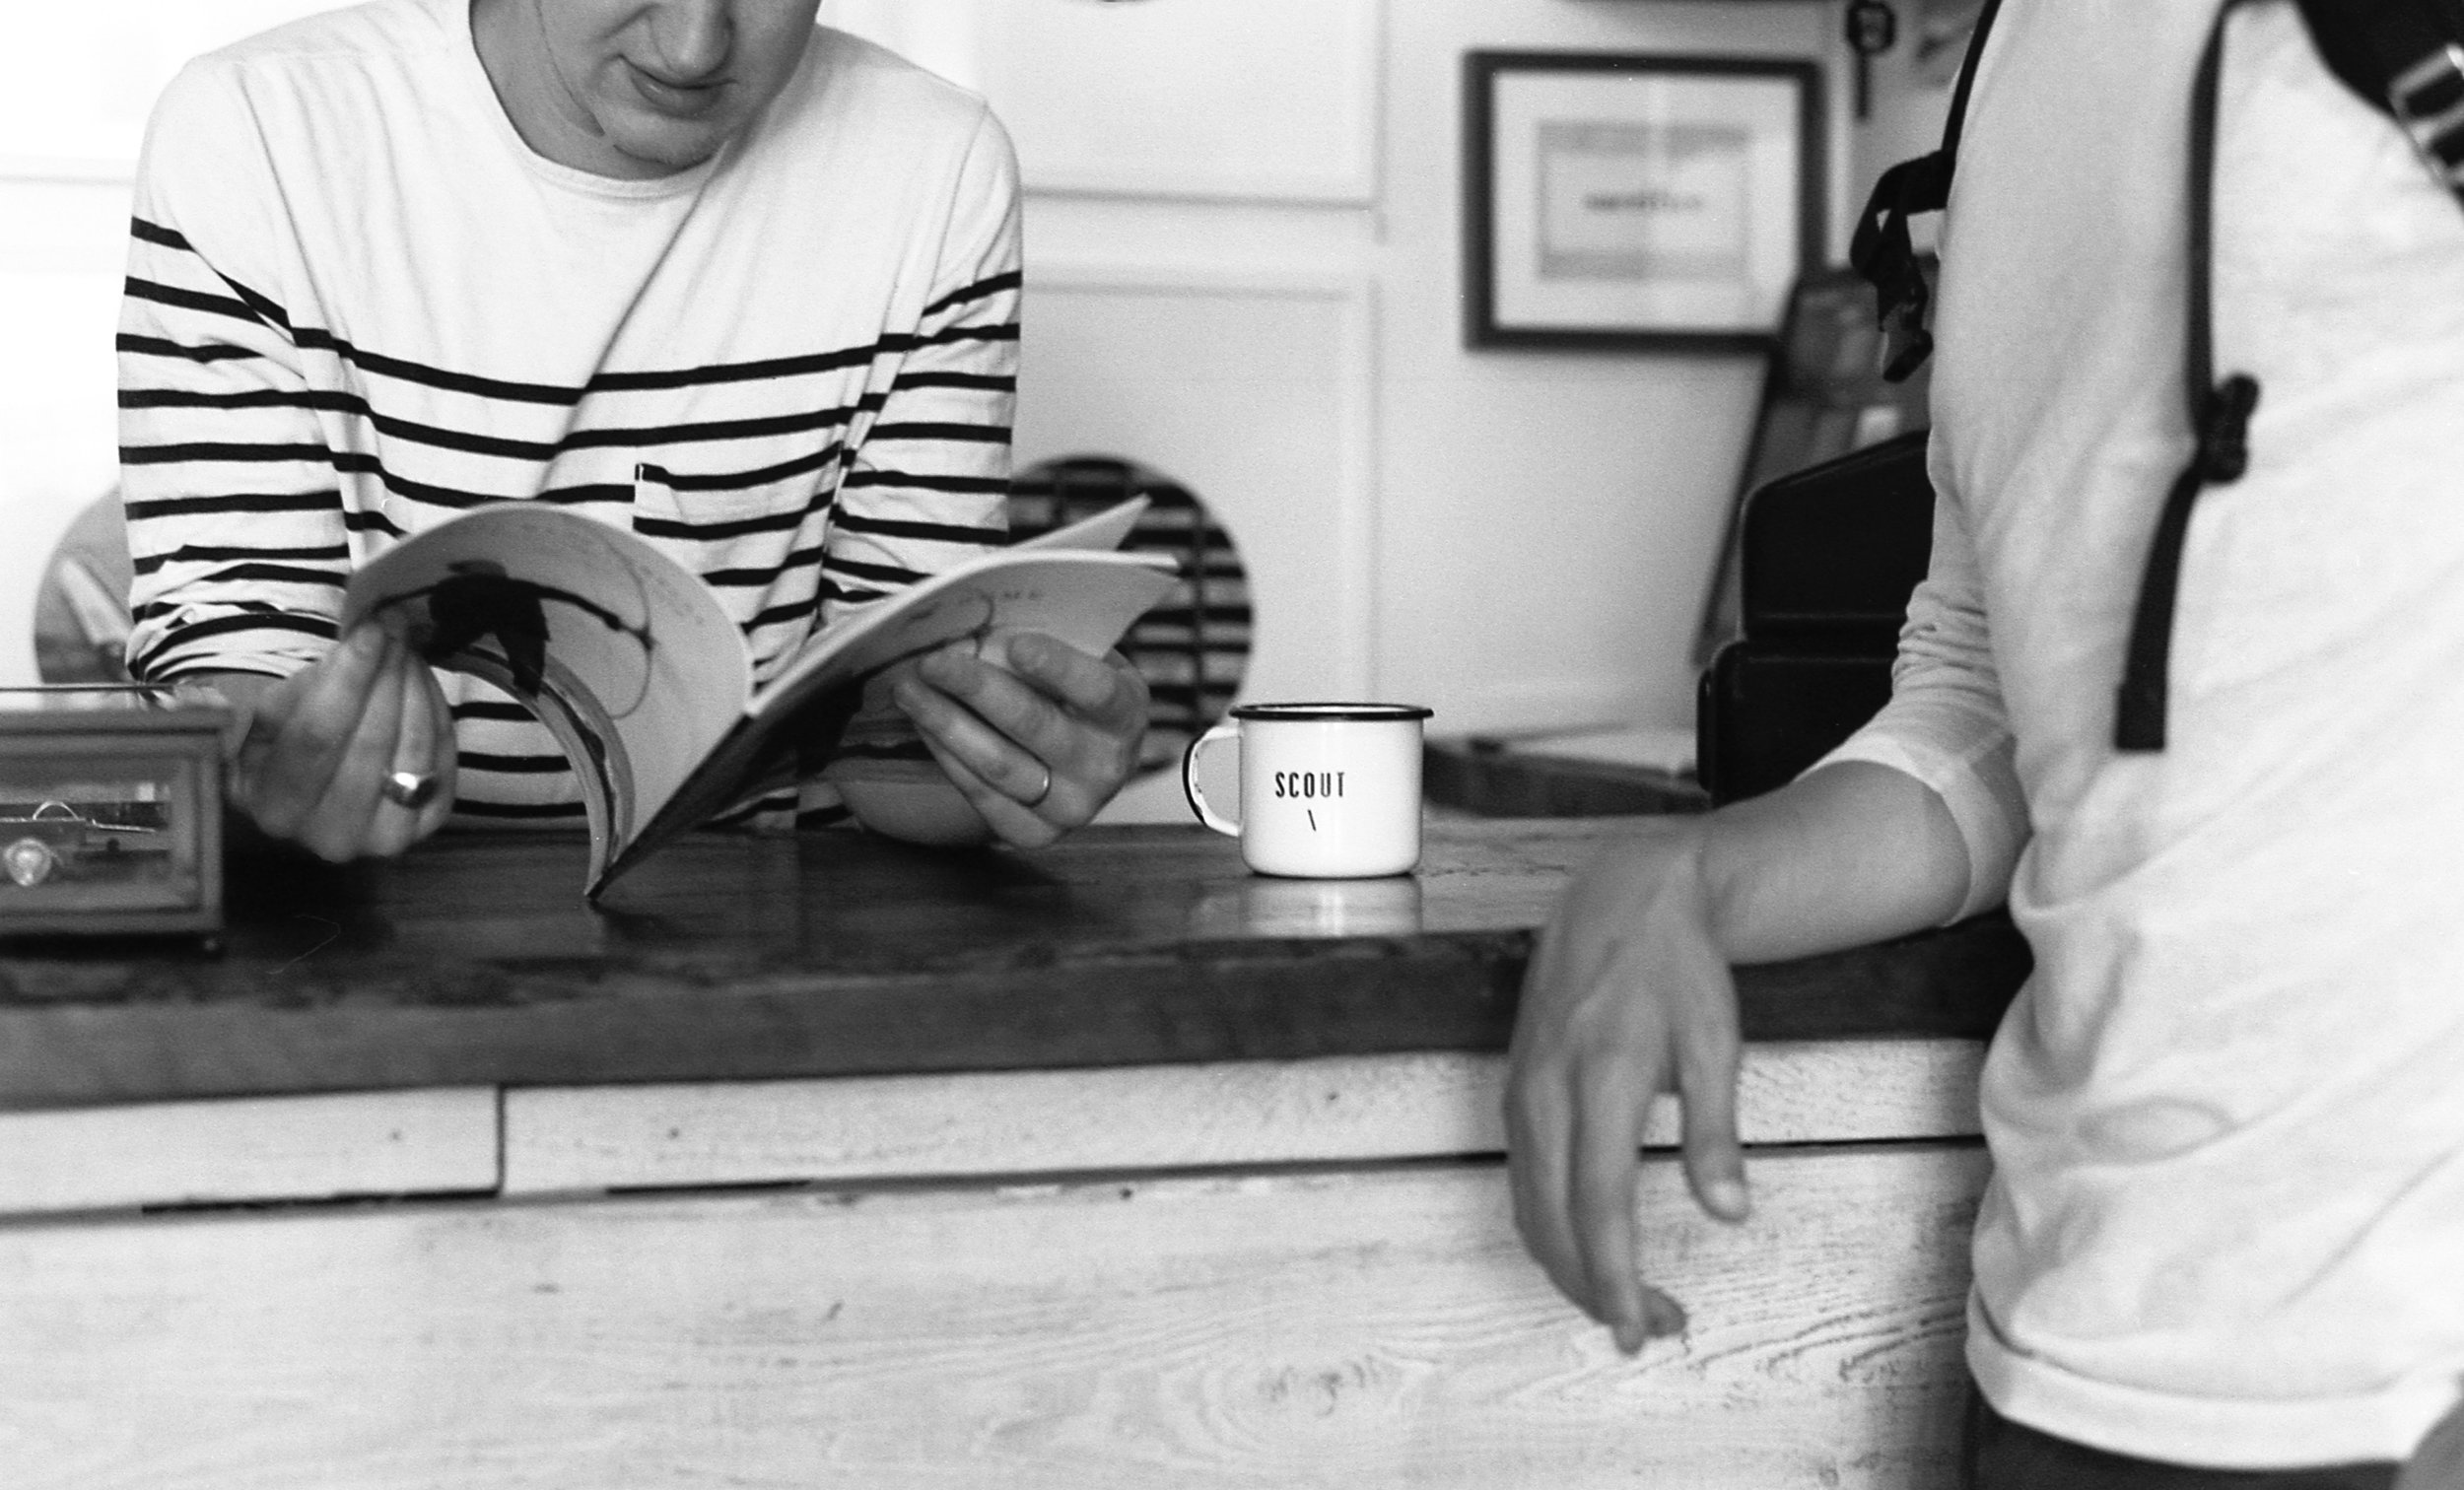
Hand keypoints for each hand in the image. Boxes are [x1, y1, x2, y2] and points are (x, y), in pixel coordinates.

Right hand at [220, 626, 457, 861]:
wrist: (324, 780)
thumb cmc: (290, 736)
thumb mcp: (277, 711)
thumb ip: (309, 684)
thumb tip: (362, 636)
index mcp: (273, 808)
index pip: (317, 737)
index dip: (347, 679)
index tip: (368, 630)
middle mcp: (329, 837)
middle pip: (370, 744)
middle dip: (386, 675)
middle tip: (395, 627)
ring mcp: (382, 838)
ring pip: (412, 751)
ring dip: (414, 688)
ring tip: (407, 646)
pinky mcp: (426, 826)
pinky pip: (443, 761)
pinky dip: (436, 714)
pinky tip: (421, 680)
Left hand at [888, 631, 1149, 847]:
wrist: (1087, 757)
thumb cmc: (1074, 691)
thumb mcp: (1080, 658)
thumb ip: (1045, 644)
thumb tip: (978, 627)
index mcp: (1126, 713)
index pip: (1096, 690)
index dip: (1058, 667)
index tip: (1015, 644)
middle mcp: (1106, 767)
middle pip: (1034, 725)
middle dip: (976, 689)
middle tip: (932, 662)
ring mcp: (1072, 807)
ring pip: (998, 764)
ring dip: (945, 723)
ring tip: (909, 690)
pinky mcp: (1034, 833)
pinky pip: (980, 793)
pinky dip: (945, 755)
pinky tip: (923, 724)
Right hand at [1505, 820, 1748, 1353]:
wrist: (1618, 896)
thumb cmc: (1676, 967)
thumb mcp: (1714, 1041)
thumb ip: (1716, 1130)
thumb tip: (1730, 1213)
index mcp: (1601, 1079)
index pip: (1599, 1205)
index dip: (1616, 1277)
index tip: (1643, 1328)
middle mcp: (1547, 1091)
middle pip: (1553, 1220)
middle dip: (1593, 1289)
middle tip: (1648, 1329)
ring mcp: (1523, 1091)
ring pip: (1529, 1206)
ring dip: (1570, 1265)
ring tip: (1626, 1299)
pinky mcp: (1516, 1089)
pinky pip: (1521, 1179)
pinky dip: (1549, 1227)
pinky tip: (1585, 1244)